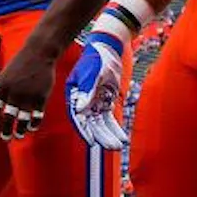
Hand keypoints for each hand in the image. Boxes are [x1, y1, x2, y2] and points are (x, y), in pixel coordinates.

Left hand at [0, 43, 56, 140]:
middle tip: (5, 138)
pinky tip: (32, 127)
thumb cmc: (20, 63)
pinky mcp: (41, 97)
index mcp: (3, 85)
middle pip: (8, 117)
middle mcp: (14, 92)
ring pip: (23, 119)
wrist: (39, 53)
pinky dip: (34, 123)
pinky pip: (37, 115)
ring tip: (19, 135)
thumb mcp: (5, 75)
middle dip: (6, 130)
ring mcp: (29, 95)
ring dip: (20, 130)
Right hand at [65, 32, 127, 149]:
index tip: (91, 142)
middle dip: (101, 136)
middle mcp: (83, 101)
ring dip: (109, 134)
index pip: (78, 116)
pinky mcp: (105, 101)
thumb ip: (87, 90)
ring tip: (118, 145)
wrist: (107, 49)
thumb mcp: (92, 73)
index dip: (84, 130)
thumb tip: (80, 108)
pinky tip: (122, 137)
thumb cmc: (96, 59)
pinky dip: (115, 128)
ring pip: (101, 123)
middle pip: (91, 123)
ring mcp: (94, 102)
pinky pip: (110, 118)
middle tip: (111, 147)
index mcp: (75, 94)